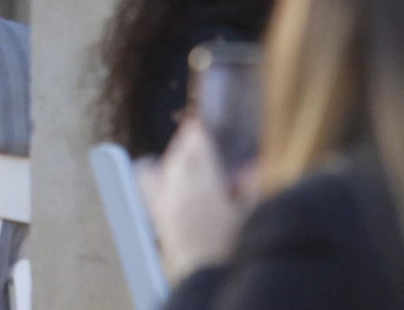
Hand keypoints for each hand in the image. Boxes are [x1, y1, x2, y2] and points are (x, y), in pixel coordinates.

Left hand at [138, 118, 253, 283]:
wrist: (207, 280)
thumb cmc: (234, 248)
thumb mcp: (251, 216)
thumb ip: (252, 189)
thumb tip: (254, 169)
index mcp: (204, 184)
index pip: (197, 147)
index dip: (197, 132)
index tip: (198, 122)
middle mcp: (180, 190)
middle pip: (178, 156)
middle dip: (184, 143)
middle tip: (192, 136)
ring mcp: (165, 205)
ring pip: (162, 170)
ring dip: (171, 159)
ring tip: (180, 156)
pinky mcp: (159, 222)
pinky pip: (149, 190)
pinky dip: (153, 177)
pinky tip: (156, 175)